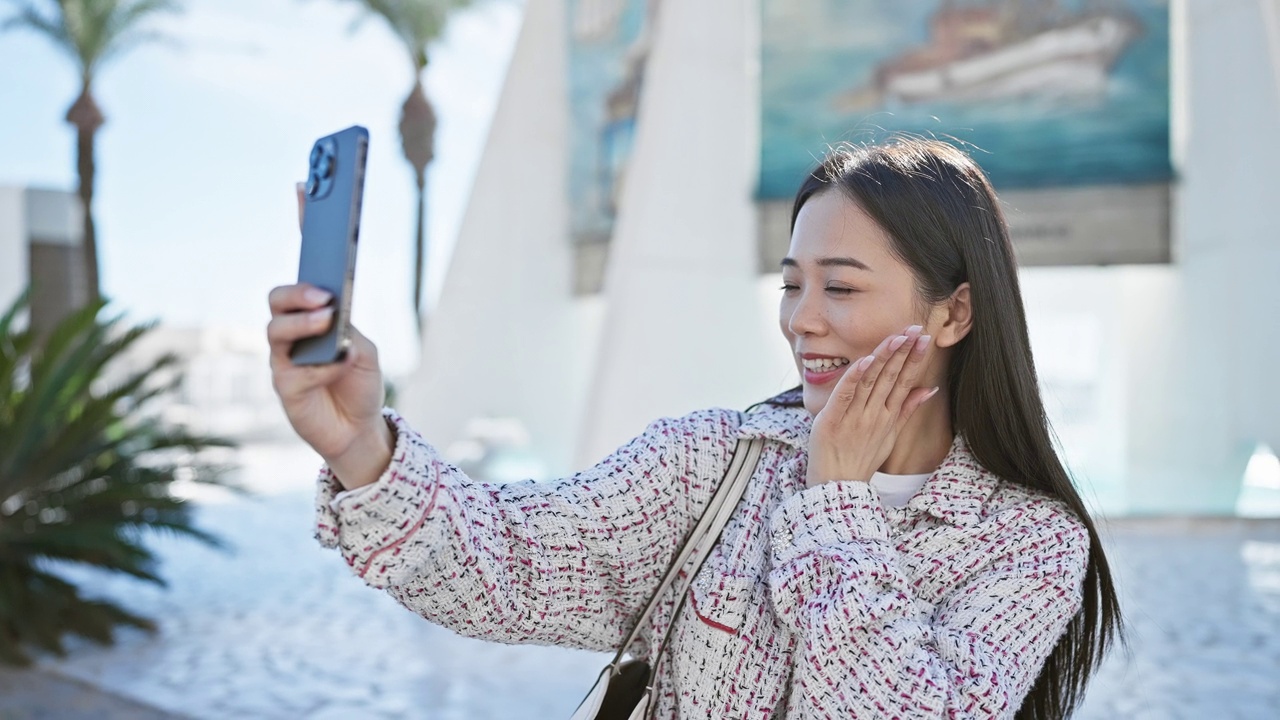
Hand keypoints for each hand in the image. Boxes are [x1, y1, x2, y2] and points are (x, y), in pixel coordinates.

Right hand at [265, 184, 392, 489]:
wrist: (358, 429)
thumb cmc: (358, 382)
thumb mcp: (365, 350)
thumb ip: (350, 330)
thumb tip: (332, 320)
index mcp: (317, 312)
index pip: (307, 264)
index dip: (304, 224)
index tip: (306, 185)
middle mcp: (294, 329)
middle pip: (278, 296)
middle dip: (297, 291)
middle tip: (324, 296)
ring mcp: (284, 357)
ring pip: (276, 329)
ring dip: (304, 324)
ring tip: (328, 322)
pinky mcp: (284, 386)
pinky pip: (294, 370)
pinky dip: (320, 366)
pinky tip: (338, 365)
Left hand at [805, 325, 938, 486]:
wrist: (838, 487)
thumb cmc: (861, 460)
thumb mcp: (890, 436)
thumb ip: (906, 410)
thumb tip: (929, 388)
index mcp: (887, 416)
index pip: (904, 381)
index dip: (914, 358)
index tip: (925, 338)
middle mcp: (874, 414)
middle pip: (891, 377)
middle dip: (904, 351)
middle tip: (917, 329)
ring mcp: (854, 417)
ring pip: (871, 381)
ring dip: (884, 357)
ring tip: (897, 337)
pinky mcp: (832, 420)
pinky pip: (845, 395)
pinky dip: (854, 377)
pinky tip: (865, 361)